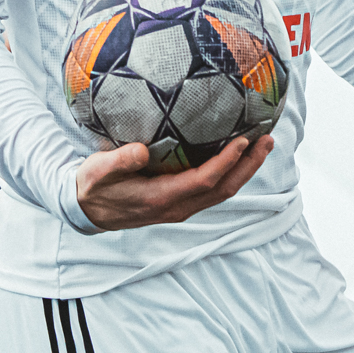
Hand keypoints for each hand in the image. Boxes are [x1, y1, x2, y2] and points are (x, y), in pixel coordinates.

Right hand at [76, 135, 272, 229]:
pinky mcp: (179, 202)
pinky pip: (213, 191)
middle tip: (267, 141)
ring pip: (222, 192)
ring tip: (262, 146)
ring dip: (245, 171)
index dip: (225, 163)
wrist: (86, 212)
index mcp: (160, 199)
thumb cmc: (92, 187)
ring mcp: (180, 207)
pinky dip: (231, 174)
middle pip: (223, 189)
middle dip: (248, 166)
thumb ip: (119, 161)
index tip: (242, 142)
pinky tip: (237, 158)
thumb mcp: (97, 171)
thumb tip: (141, 150)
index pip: (203, 181)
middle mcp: (177, 207)